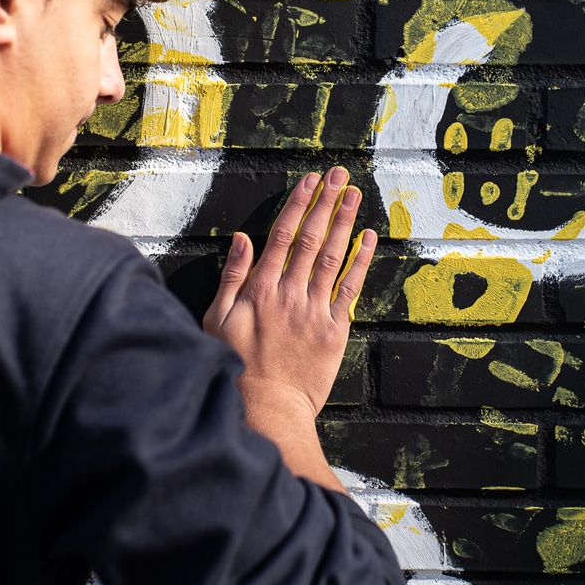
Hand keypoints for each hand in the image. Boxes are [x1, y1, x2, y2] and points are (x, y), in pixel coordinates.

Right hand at [202, 167, 376, 419]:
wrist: (267, 408)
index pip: (282, 236)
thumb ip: (231, 277)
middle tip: (338, 175)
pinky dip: (361, 261)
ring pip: (333, 257)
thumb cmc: (235, 366)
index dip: (297, 205)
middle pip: (311, 239)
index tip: (309, 181)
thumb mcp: (216, 320)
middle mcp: (290, 293)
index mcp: (260, 289)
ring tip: (353, 195)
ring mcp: (314, 311)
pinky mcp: (334, 330)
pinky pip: (350, 289)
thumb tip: (241, 239)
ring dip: (344, 223)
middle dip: (325, 203)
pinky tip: (368, 238)